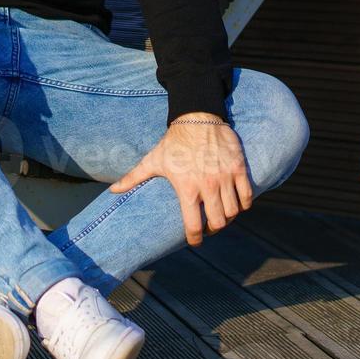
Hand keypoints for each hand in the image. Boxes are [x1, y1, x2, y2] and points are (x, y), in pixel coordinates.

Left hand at [109, 114, 252, 245]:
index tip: (194, 240)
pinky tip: (236, 202)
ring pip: (234, 212)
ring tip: (222, 214)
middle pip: (218, 222)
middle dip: (213, 229)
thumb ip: (133, 177)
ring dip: (228, 217)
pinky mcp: (238, 168)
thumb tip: (112, 191)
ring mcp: (225, 178)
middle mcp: (207, 186)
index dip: (195, 239)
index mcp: (186, 189)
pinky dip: (244, 203)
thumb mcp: (153, 160)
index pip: (194, 226)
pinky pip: (247, 196)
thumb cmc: (173, 142)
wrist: (197, 118)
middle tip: (209, 226)